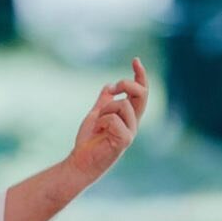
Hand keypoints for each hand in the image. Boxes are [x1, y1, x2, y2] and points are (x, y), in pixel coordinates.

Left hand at [66, 57, 147, 184]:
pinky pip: (114, 119)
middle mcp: (133, 123)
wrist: (80, 161)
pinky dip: (102, 121)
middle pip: (141, 95)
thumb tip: (108, 87)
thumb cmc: (88, 141)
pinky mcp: (124, 141)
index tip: (135, 60)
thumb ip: (103, 102)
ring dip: (105, 110)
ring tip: (98, 123)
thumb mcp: (95, 115)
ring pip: (122, 105)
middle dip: (127, 84)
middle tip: (113, 88)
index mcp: (128, 116)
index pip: (141, 93)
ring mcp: (130, 132)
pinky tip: (99, 131)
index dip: (140, 76)